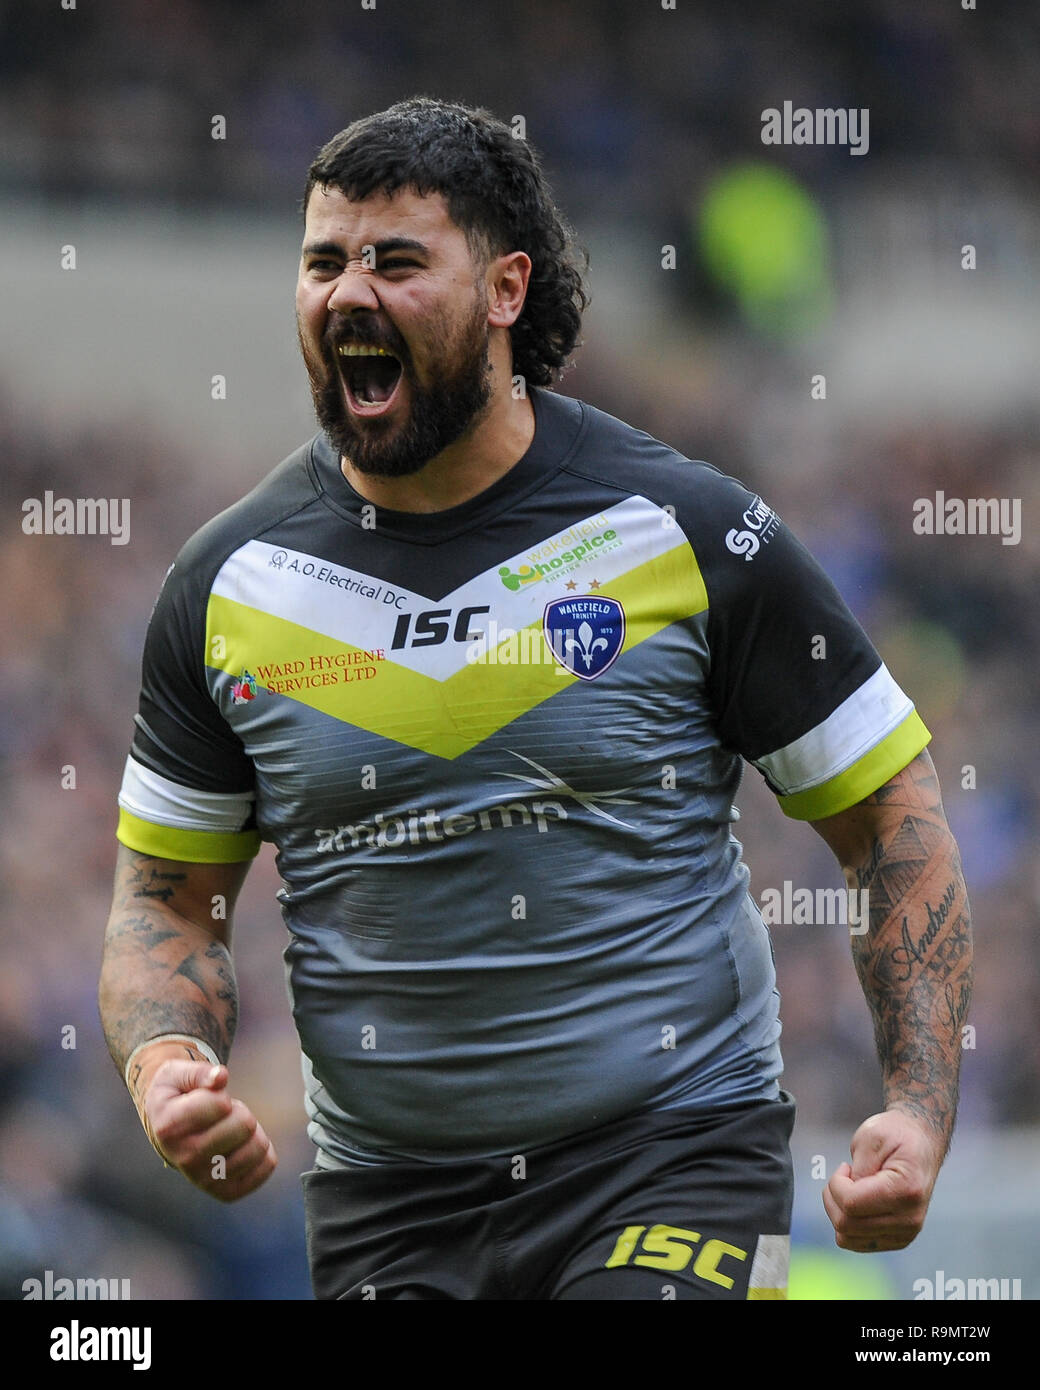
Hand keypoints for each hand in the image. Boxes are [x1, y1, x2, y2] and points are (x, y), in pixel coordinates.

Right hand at [138, 1057, 277, 1202]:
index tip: (209, 1099)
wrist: (168, 1130)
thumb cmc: (176, 1096)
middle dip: (239, 1111)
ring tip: (231, 1130)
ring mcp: (205, 1179)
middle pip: (245, 1125)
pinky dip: (264, 1152)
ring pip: (258, 1147)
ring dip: (252, 1131)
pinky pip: (265, 1168)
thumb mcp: (176, 1074)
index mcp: (169, 1127)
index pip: (221, 1104)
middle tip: (222, 1115)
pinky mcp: (225, 1191)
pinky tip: (245, 1145)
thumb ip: (198, 1072)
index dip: (222, 1095)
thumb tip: (220, 1077)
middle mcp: (185, 1158)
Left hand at [822, 1109, 942, 1251]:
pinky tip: (859, 1202)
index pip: (851, 1203)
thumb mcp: (871, 1137)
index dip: (836, 1184)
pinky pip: (857, 1242)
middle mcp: (909, 1219)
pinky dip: (848, 1223)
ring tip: (851, 1189)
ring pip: (848, 1239)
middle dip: (833, 1198)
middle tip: (845, 1176)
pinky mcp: (899, 1239)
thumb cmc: (895, 1134)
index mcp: (905, 1190)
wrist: (921, 1142)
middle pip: (846, 1225)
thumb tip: (848, 1200)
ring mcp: (906, 1233)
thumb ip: (858, 1168)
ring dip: (838, 1211)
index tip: (845, 1167)